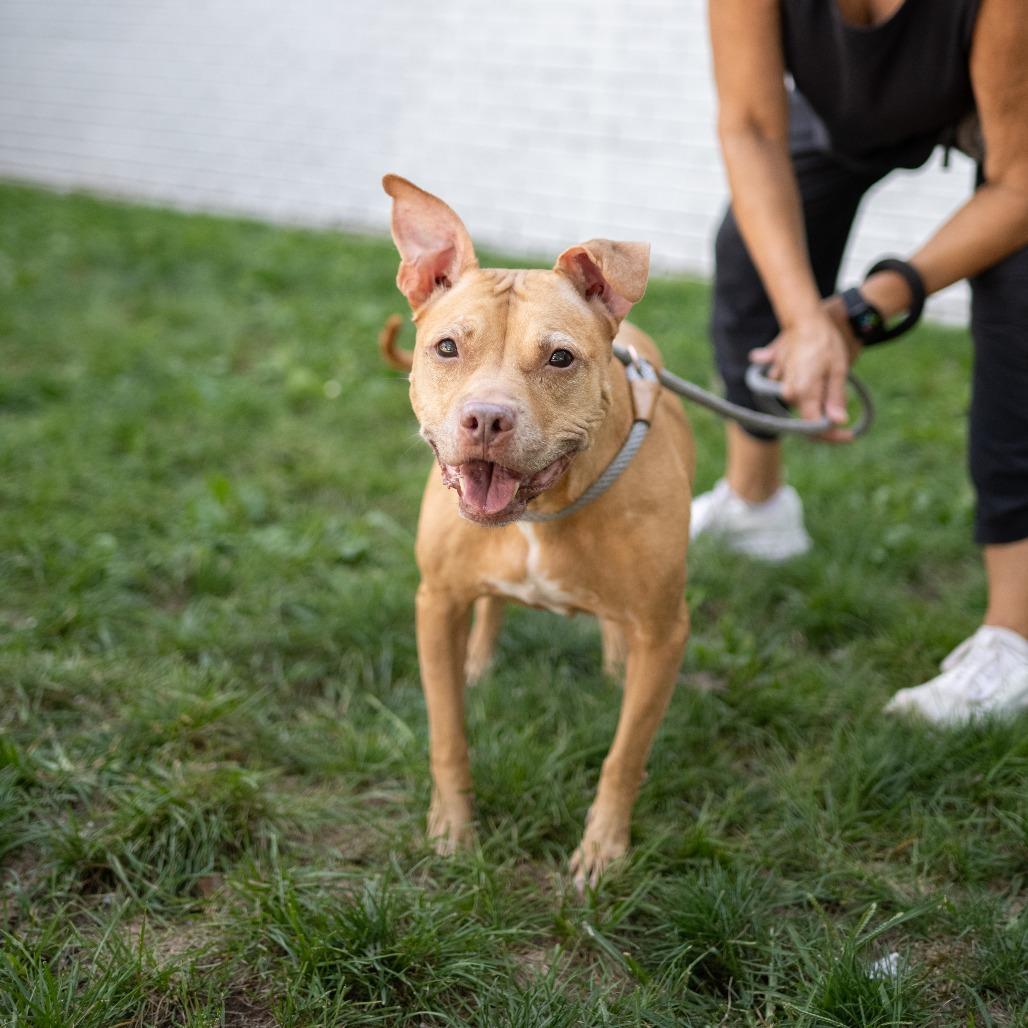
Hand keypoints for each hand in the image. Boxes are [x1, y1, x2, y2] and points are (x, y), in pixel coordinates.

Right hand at [749, 300, 860, 441]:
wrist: (805, 318)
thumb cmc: (825, 341)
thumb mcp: (838, 370)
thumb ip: (835, 398)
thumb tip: (838, 422)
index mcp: (803, 393)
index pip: (815, 427)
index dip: (832, 436)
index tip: (849, 436)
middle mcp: (789, 392)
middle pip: (808, 416)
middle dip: (825, 417)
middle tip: (843, 407)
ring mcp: (783, 384)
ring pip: (803, 404)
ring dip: (817, 401)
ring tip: (831, 384)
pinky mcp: (780, 376)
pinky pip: (794, 391)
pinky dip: (805, 391)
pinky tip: (816, 380)